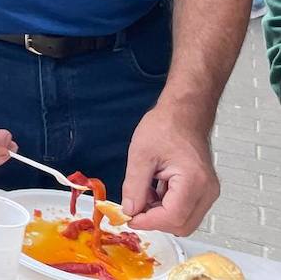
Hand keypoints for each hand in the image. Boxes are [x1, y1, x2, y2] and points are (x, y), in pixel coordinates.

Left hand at [120, 105, 217, 234]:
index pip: (173, 217)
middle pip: (182, 225)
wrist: (184, 114)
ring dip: (161, 213)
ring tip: (145, 190)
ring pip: (184, 220)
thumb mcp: (141, 155)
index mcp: (194, 181)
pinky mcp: (204, 191)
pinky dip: (167, 207)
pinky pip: (186, 210)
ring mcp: (208, 192)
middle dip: (155, 220)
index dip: (149, 222)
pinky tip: (154, 188)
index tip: (129, 218)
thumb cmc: (165, 127)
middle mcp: (207, 191)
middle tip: (134, 205)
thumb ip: (134, 186)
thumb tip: (130, 211)